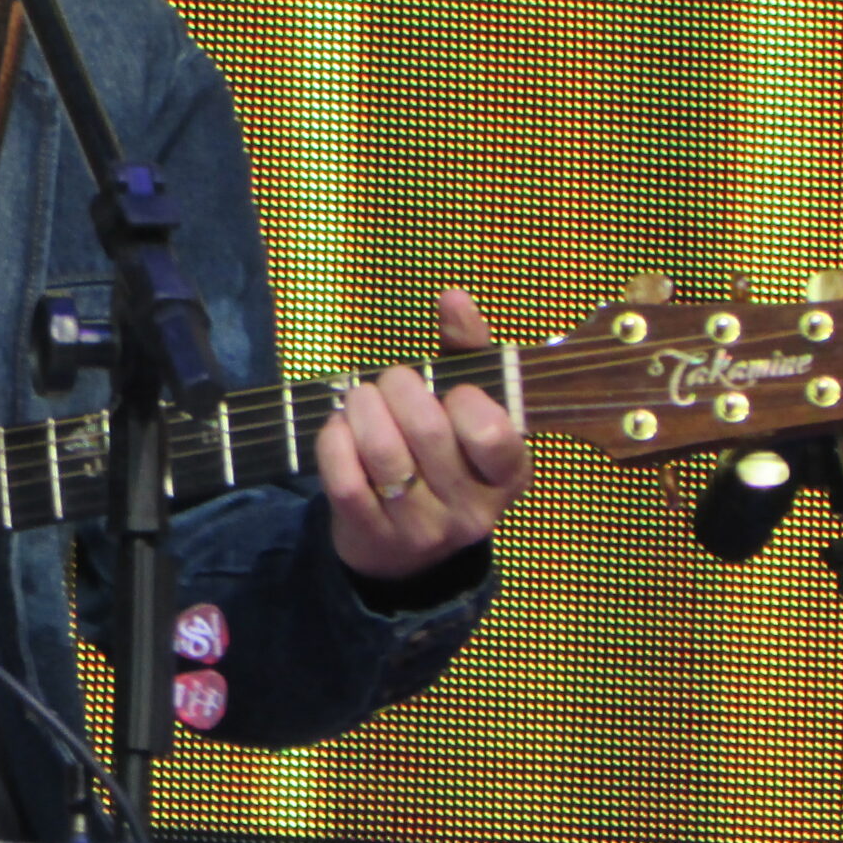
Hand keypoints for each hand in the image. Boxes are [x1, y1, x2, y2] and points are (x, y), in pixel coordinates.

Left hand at [317, 289, 529, 582]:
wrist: (405, 544)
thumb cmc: (442, 455)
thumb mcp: (465, 406)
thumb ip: (467, 351)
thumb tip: (454, 298)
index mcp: (508, 474)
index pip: (493, 434)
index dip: (463, 400)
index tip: (450, 390)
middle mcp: (472, 510)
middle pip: (428, 432)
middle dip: (399, 388)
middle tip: (390, 381)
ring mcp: (422, 528)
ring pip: (385, 456)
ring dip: (363, 409)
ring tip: (361, 397)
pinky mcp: (372, 534)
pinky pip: (346, 480)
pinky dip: (334, 441)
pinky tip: (339, 427)